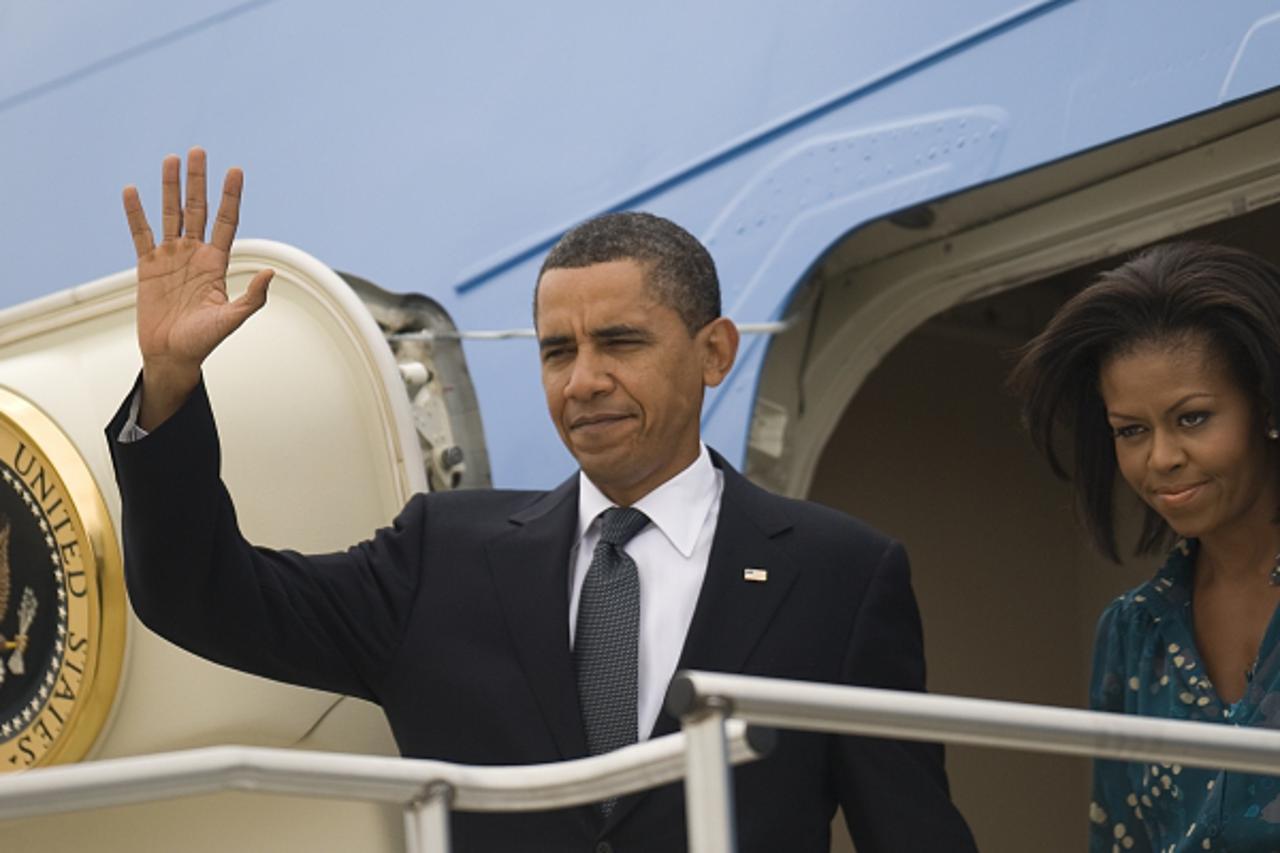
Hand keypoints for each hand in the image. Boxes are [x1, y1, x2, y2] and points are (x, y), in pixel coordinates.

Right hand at [123, 147, 273, 428]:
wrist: (172, 356)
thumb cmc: (203, 341)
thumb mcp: (232, 320)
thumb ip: (252, 298)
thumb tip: (271, 273)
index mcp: (217, 263)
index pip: (225, 221)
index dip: (230, 197)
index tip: (236, 171)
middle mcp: (195, 254)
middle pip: (197, 209)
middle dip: (199, 181)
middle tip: (199, 151)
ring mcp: (171, 257)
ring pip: (170, 214)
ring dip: (170, 188)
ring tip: (171, 160)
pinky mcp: (147, 266)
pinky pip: (140, 234)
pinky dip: (136, 213)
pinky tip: (133, 191)